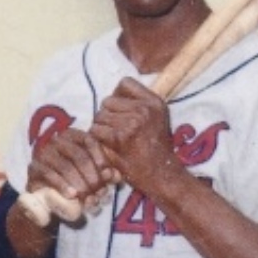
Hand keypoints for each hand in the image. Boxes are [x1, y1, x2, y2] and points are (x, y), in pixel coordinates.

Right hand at [25, 124, 115, 213]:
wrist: (47, 197)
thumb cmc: (75, 182)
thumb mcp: (92, 176)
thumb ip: (105, 174)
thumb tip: (115, 176)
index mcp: (73, 135)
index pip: (90, 141)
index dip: (101, 158)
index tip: (108, 176)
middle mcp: (57, 140)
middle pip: (79, 156)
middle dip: (92, 176)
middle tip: (99, 193)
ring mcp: (44, 153)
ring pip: (66, 166)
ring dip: (79, 184)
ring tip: (88, 198)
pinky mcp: (34, 167)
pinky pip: (50, 175)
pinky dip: (62, 186)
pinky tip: (72, 195)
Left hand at [90, 77, 183, 198]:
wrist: (161, 174)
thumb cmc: (156, 148)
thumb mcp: (157, 118)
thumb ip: (139, 103)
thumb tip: (112, 94)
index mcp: (154, 101)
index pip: (125, 83)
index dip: (117, 96)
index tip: (119, 111)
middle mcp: (145, 108)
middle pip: (107, 101)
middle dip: (106, 115)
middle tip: (114, 131)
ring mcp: (132, 122)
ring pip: (99, 116)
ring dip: (100, 128)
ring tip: (111, 140)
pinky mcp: (120, 137)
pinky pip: (96, 130)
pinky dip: (97, 140)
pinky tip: (106, 147)